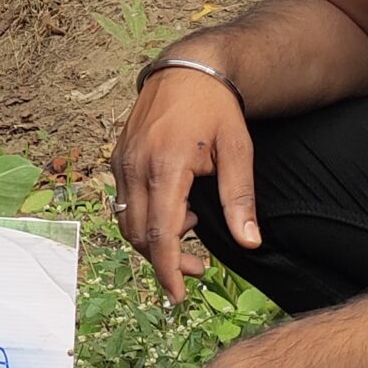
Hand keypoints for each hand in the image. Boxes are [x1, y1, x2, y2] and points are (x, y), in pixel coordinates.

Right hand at [111, 65, 258, 303]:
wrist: (188, 70)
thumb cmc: (216, 109)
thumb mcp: (238, 151)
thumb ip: (240, 199)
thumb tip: (249, 243)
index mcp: (166, 166)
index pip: (160, 233)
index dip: (168, 270)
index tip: (177, 297)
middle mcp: (135, 166)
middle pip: (138, 234)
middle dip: (164, 259)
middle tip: (199, 266)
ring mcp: (122, 161)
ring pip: (126, 221)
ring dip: (154, 239)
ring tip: (191, 228)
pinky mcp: (118, 158)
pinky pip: (123, 201)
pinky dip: (145, 217)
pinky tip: (177, 207)